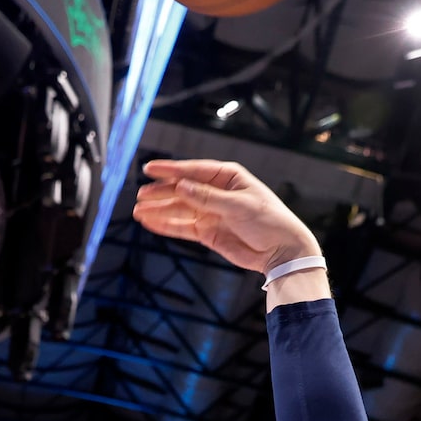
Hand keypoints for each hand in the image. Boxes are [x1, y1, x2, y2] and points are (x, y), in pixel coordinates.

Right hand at [132, 160, 322, 280]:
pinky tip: (150, 222)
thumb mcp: (239, 206)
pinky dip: (167, 225)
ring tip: (138, 211)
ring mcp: (211, 213)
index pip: (194, 171)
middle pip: (183, 190)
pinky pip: (183, 227)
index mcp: (228, 178)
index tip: (150, 169)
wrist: (282, 251)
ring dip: (160, 210)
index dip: (171, 170)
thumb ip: (208, 198)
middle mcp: (217, 193)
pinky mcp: (208, 233)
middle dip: (161, 192)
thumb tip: (181, 186)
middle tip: (140, 195)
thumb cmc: (269, 221)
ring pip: (179, 209)